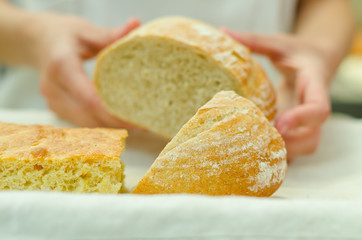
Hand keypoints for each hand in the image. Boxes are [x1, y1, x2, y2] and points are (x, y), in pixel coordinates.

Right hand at [29, 13, 139, 127]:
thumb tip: (136, 25)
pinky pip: (79, 120)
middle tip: (143, 124)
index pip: (88, 98)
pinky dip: (99, 123)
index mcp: (62, 65)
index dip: (112, 113)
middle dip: (115, 123)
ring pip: (83, 123)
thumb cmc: (63, 34)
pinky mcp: (55, 107)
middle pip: (87, 116)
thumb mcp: (86, 30)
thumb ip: (111, 34)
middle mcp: (53, 87)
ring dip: (108, 127)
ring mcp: (52, 100)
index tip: (135, 119)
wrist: (37, 41)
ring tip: (135, 124)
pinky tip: (117, 120)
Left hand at [223, 30, 331, 160]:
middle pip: (313, 138)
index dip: (302, 119)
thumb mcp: (278, 43)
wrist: (313, 62)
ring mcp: (306, 122)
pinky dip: (277, 154)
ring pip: (305, 148)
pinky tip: (252, 153)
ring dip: (282, 154)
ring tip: (251, 152)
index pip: (318, 108)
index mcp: (315, 85)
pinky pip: (293, 147)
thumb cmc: (296, 52)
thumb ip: (254, 41)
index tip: (280, 124)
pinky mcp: (297, 129)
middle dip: (290, 145)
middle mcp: (313, 109)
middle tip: (258, 144)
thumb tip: (223, 32)